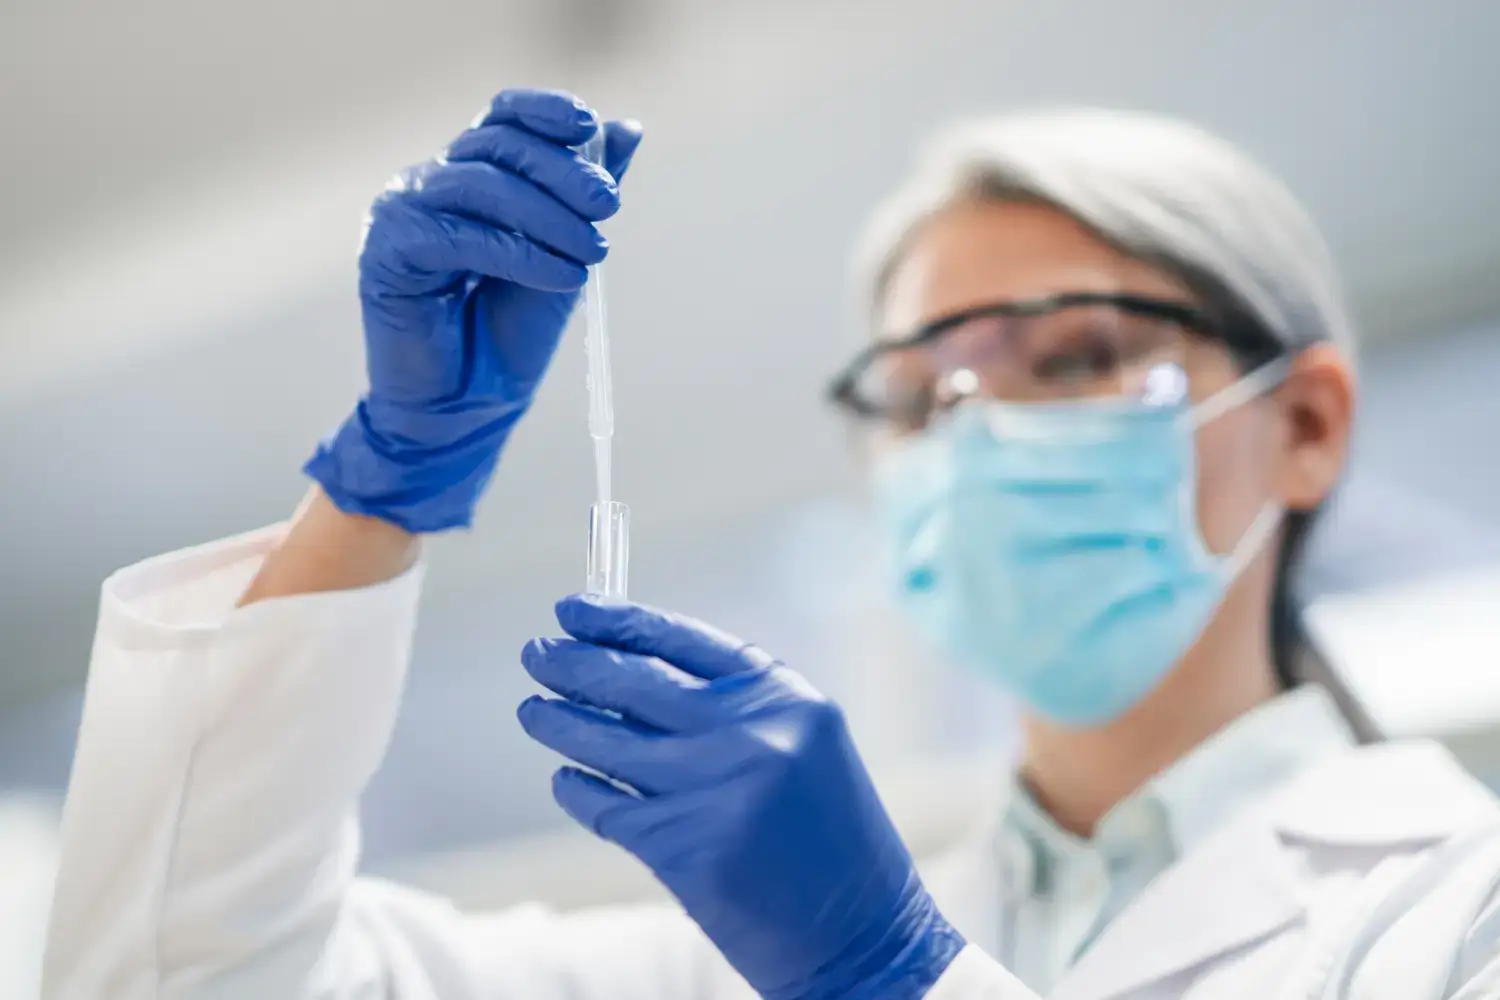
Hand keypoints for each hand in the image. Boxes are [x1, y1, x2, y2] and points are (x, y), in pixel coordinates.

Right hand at [304, 88, 643, 531]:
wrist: (467, 408)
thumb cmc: (509, 335)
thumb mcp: (563, 253)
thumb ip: (585, 196)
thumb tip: (627, 128)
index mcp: (467, 175)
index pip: (502, 116)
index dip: (545, 111)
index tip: (590, 128)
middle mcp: (427, 184)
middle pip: (497, 146)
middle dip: (562, 171)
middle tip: (610, 206)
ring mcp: (400, 213)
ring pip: (481, 185)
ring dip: (548, 216)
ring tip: (593, 253)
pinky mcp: (386, 251)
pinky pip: (459, 234)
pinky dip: (519, 253)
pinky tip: (562, 276)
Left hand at [518, 596, 965, 999]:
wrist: (863, 932)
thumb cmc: (831, 834)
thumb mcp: (803, 744)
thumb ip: (733, 706)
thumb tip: (631, 668)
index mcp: (782, 697)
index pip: (680, 638)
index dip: (618, 619)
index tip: (572, 608)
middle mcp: (747, 734)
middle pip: (633, 682)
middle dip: (572, 663)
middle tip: (535, 653)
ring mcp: (710, 791)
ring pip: (606, 744)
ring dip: (558, 721)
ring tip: (532, 709)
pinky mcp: (681, 849)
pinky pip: (607, 807)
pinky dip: (577, 790)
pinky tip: (565, 778)